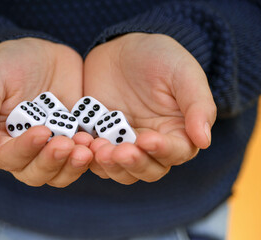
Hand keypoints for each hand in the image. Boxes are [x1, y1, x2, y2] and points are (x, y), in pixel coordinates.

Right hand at [0, 38, 92, 187]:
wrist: (45, 54)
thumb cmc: (11, 63)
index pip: (6, 157)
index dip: (23, 149)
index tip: (41, 131)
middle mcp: (25, 151)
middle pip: (34, 174)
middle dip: (51, 162)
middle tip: (67, 143)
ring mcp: (51, 148)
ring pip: (59, 174)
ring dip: (72, 165)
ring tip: (86, 145)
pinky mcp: (74, 142)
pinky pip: (82, 159)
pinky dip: (90, 155)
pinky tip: (96, 142)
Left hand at [84, 33, 216, 183]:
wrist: (121, 49)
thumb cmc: (159, 57)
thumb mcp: (182, 72)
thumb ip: (197, 104)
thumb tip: (204, 140)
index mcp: (177, 132)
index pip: (175, 153)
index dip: (162, 151)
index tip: (147, 139)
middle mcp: (151, 144)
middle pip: (147, 170)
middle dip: (133, 163)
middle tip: (119, 150)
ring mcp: (123, 143)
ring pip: (120, 170)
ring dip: (110, 165)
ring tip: (98, 147)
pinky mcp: (100, 139)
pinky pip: (94, 157)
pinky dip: (89, 155)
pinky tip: (82, 142)